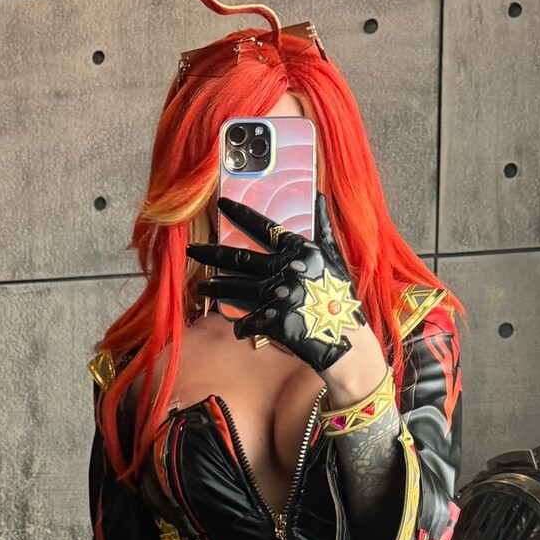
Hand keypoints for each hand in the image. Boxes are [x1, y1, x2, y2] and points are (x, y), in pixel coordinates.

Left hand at [187, 191, 364, 373]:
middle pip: (239, 258)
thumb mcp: (336, 259)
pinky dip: (241, 325)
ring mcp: (277, 295)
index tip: (222, 204)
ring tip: (202, 287)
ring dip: (216, 288)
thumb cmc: (343, 300)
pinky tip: (238, 328)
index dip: (241, 213)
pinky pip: (247, 321)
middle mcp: (285, 269)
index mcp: (300, 250)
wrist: (348, 342)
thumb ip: (323, 228)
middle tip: (191, 250)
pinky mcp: (272, 321)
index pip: (264, 227)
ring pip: (236, 288)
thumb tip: (319, 196)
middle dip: (211, 253)